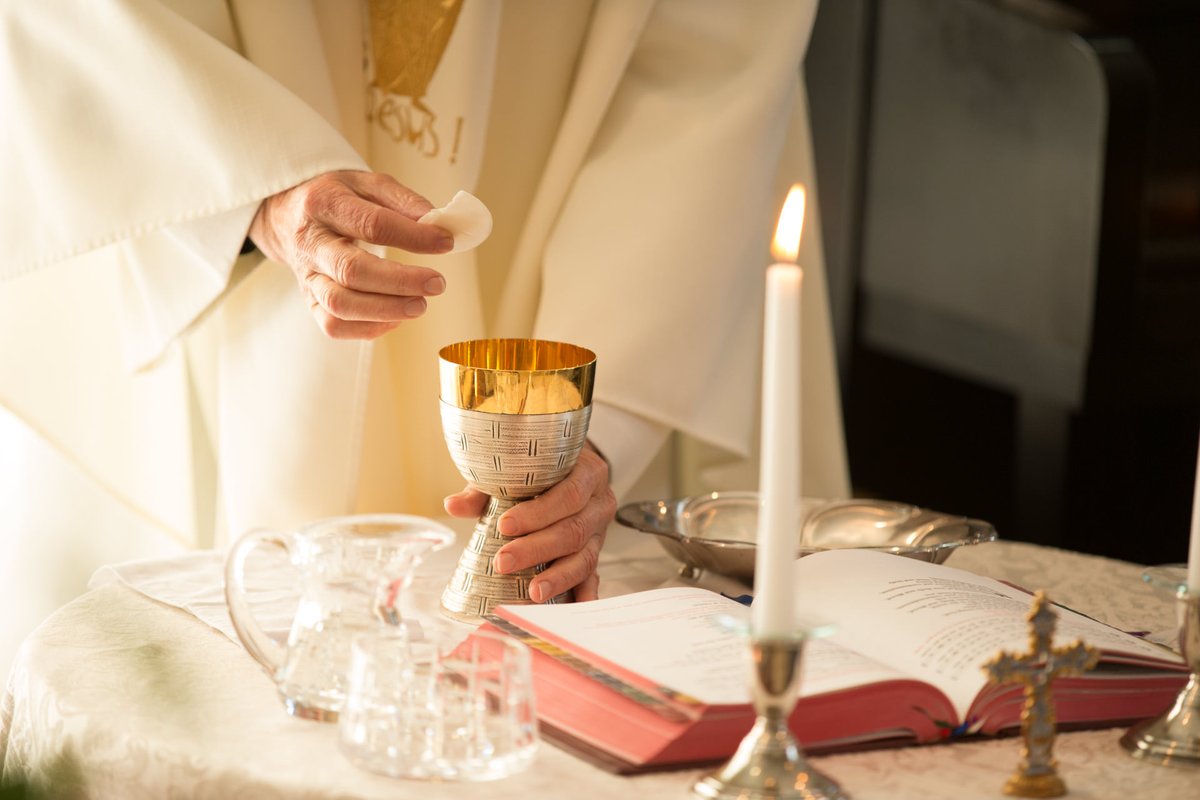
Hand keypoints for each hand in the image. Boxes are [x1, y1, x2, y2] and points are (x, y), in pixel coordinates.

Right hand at [248, 170, 452, 338]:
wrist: (287, 214)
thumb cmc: (337, 198)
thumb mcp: (367, 184)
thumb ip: (403, 201)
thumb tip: (440, 225)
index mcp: (324, 204)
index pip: (371, 224)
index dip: (412, 237)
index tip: (445, 242)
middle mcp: (311, 242)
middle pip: (351, 270)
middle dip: (400, 282)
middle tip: (437, 284)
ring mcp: (306, 275)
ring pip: (339, 304)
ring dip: (385, 310)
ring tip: (420, 305)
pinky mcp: (309, 300)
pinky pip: (333, 325)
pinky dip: (367, 328)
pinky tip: (395, 318)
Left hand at [443, 444, 615, 601]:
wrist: (576, 470)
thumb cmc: (546, 470)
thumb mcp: (519, 470)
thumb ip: (488, 487)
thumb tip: (453, 505)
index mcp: (588, 472)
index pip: (568, 494)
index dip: (538, 512)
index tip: (505, 525)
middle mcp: (600, 504)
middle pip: (574, 530)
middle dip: (537, 549)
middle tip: (504, 562)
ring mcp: (600, 532)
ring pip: (584, 558)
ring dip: (558, 578)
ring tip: (532, 592)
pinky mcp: (595, 554)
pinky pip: (592, 577)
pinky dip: (583, 594)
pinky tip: (572, 608)